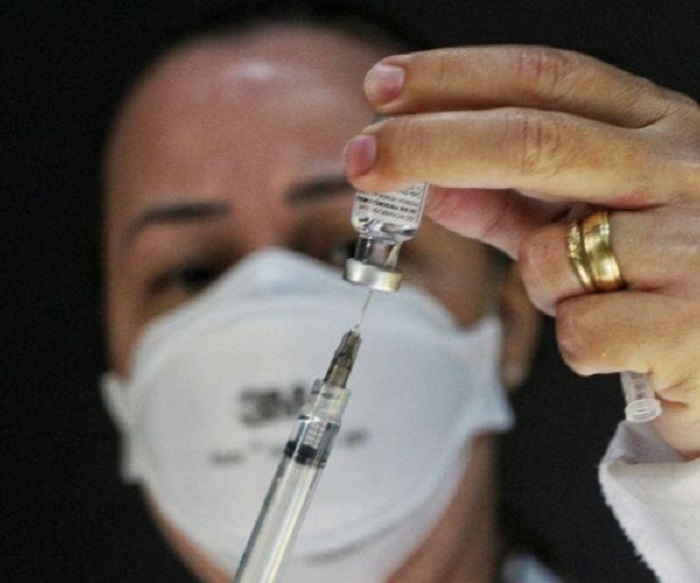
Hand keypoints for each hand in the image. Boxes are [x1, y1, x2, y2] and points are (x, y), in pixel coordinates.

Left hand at [344, 45, 699, 458]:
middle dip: (432, 144)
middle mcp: (684, 169)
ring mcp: (697, 244)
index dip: (458, 78)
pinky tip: (622, 341)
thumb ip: (510, 199)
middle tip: (362, 156)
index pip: (547, 79)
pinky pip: (582, 331)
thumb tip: (428, 184)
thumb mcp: (588, 216)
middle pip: (534, 139)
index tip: (384, 87)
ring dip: (540, 282)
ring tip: (591, 294)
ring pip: (552, 254)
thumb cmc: (659, 272)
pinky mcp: (693, 325)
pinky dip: (577, 339)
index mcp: (658, 129)